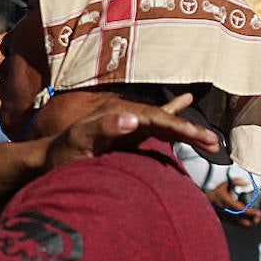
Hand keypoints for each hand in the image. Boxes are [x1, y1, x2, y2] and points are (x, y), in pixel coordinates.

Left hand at [46, 93, 220, 167]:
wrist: (45, 158)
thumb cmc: (60, 152)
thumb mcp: (79, 140)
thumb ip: (103, 128)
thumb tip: (133, 118)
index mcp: (118, 115)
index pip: (156, 118)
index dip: (178, 126)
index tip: (198, 136)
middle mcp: (126, 116)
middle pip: (165, 120)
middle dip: (190, 131)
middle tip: (214, 143)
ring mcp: (127, 126)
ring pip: (164, 124)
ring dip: (186, 130)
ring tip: (210, 138)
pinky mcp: (125, 136)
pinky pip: (154, 125)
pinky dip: (170, 116)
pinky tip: (183, 102)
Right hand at [207, 181, 260, 225]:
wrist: (206, 201)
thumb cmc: (216, 194)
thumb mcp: (225, 184)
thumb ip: (236, 182)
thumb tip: (246, 183)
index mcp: (226, 202)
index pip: (241, 210)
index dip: (251, 212)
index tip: (258, 212)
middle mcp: (227, 211)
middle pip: (243, 220)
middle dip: (254, 220)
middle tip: (259, 215)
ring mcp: (227, 217)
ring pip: (241, 224)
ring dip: (251, 222)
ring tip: (256, 218)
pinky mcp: (228, 221)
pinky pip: (238, 225)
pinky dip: (245, 223)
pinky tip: (249, 219)